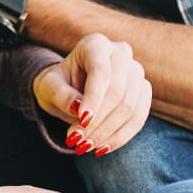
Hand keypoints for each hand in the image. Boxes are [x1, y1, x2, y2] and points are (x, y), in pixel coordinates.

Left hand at [34, 34, 151, 156]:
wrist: (69, 88)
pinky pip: (138, 118)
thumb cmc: (57, 83)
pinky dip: (120, 136)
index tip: (81, 122)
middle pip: (118, 92)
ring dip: (108, 133)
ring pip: (130, 108)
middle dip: (99, 121)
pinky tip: (102, 148)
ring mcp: (136, 72)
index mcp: (96, 44)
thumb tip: (77, 109)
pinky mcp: (143, 91)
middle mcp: (121, 53)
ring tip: (85, 146)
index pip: (101, 73)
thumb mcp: (49, 86)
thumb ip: (60, 94)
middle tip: (78, 141)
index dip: (94, 99)